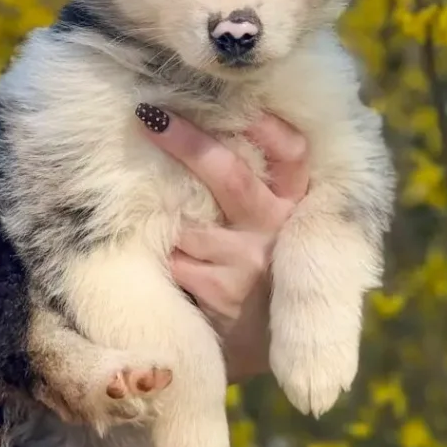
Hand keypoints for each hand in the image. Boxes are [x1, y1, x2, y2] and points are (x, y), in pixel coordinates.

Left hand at [139, 111, 308, 382]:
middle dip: (188, 142)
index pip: (292, 154)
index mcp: (296, 205)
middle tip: (149, 114)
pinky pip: (176, 261)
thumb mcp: (277, 227)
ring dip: (168, 219)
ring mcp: (250, 265)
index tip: (236, 96)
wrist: (267, 349)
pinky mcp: (223, 297)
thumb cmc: (261, 268)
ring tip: (154, 215)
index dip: (267, 125)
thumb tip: (209, 116)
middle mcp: (277, 231)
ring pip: (190, 224)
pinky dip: (163, 256)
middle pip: (231, 176)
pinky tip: (162, 259)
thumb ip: (258, 183)